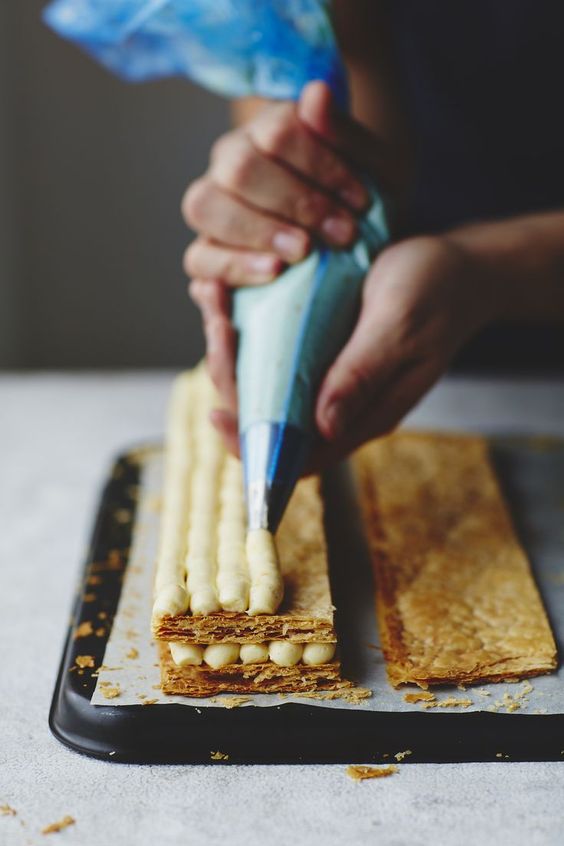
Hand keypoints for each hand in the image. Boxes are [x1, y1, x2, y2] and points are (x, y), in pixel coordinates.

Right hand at [182, 80, 402, 284]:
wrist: (359, 252)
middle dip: (295, 203)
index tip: (361, 202)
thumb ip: (344, 135)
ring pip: (205, 206)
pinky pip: (198, 262)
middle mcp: (230, 165)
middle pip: (239, 169)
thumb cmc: (360, 206)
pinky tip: (269, 276)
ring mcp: (213, 210)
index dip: (321, 167)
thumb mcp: (375, 171)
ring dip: (257, 232)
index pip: (278, 134)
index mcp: (267, 132)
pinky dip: (228, 271)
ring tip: (300, 256)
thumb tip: (316, 94)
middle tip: (341, 234)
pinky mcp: (207, 258)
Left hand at [190, 235, 497, 466]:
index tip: (218, 414)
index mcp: (363, 414)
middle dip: (231, 381)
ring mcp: (327, 376)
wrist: (457, 268)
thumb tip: (323, 426)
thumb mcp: (399, 326)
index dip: (254, 447)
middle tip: (218, 326)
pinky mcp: (319, 348)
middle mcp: (339, 404)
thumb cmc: (435, 293)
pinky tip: (231, 297)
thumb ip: (363, 374)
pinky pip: (272, 352)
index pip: (299, 456)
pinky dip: (245, 329)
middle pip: (269, 419)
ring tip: (217, 302)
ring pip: (264, 384)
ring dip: (232, 352)